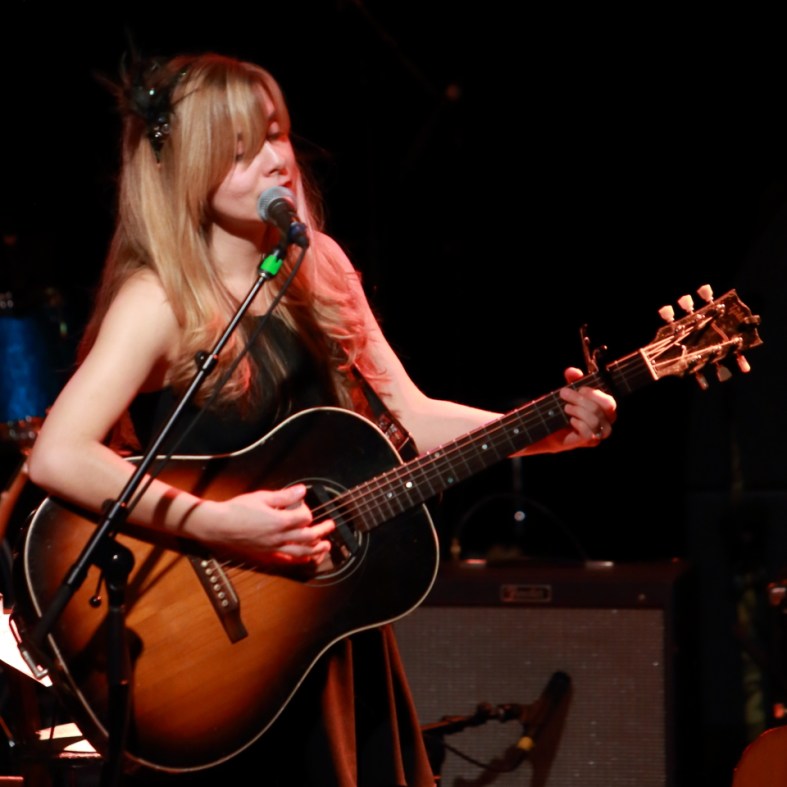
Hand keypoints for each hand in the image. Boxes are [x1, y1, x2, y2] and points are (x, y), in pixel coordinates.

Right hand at [194, 483, 335, 566]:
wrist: (217, 526)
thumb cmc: (236, 510)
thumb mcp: (262, 497)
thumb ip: (284, 496)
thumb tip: (302, 490)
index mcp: (278, 521)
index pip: (304, 518)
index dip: (308, 512)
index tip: (307, 507)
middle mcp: (278, 538)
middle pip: (308, 536)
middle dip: (322, 531)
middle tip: (330, 526)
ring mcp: (272, 549)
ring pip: (301, 552)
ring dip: (316, 549)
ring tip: (326, 546)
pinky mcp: (265, 556)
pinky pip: (287, 561)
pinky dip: (299, 560)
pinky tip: (306, 559)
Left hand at [534, 366, 616, 452]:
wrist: (551, 429)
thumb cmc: (564, 409)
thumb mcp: (570, 391)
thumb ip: (573, 380)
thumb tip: (572, 371)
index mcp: (606, 408)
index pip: (610, 402)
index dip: (594, 393)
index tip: (578, 388)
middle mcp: (607, 421)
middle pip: (606, 409)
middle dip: (583, 399)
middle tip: (564, 394)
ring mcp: (599, 433)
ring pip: (596, 420)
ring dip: (578, 410)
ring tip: (565, 408)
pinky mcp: (588, 442)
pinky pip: (588, 433)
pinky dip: (578, 424)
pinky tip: (569, 420)